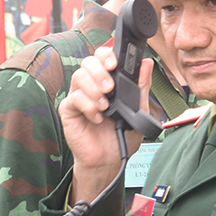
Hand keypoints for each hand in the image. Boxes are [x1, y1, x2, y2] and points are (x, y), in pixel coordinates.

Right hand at [57, 45, 149, 201]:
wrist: (110, 160)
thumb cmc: (122, 135)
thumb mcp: (138, 109)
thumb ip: (141, 86)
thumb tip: (146, 63)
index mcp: (107, 81)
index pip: (102, 57)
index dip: (106, 55)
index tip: (114, 65)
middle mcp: (91, 85)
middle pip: (88, 62)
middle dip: (100, 71)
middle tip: (110, 88)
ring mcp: (79, 97)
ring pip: (79, 76)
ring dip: (94, 89)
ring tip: (105, 106)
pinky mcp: (69, 110)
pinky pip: (74, 98)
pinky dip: (87, 106)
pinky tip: (97, 118)